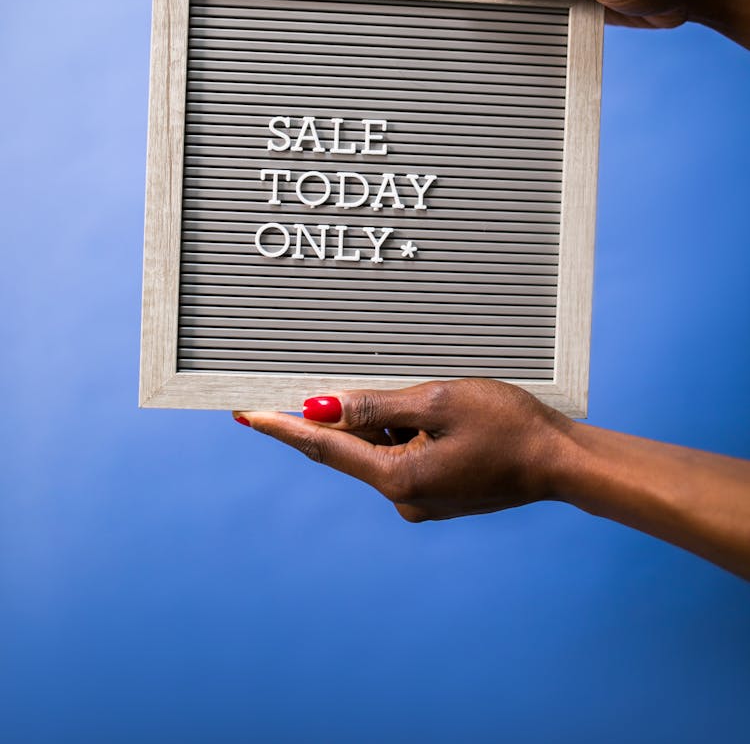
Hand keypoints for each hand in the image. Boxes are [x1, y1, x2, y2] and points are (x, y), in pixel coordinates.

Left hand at [234, 379, 571, 521]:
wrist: (561, 461)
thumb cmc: (508, 425)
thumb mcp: (438, 402)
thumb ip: (377, 405)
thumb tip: (320, 408)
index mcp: (398, 477)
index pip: (323, 447)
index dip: (282, 427)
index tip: (245, 413)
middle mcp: (403, 497)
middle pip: (353, 447)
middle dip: (343, 414)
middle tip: (338, 379)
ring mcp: (422, 498)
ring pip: (382, 448)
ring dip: (385, 420)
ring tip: (435, 397)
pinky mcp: (438, 492)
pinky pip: (405, 455)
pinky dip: (405, 431)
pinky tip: (437, 413)